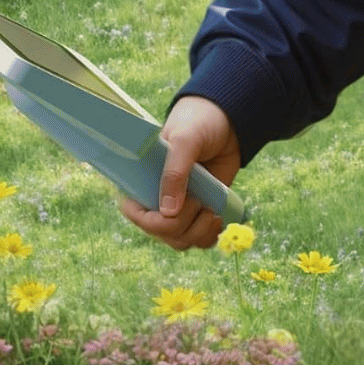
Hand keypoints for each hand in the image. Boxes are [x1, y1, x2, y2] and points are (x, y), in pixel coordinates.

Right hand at [120, 95, 240, 250]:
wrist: (227, 122)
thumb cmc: (199, 123)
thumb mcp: (185, 140)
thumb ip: (175, 172)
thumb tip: (168, 213)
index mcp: (143, 178)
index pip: (136, 214)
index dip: (152, 222)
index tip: (173, 211)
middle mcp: (158, 197)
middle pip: (162, 234)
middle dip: (182, 226)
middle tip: (200, 202)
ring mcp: (180, 207)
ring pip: (181, 241)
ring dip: (198, 233)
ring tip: (211, 211)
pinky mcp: (200, 211)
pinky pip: (200, 239)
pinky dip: (209, 236)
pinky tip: (218, 218)